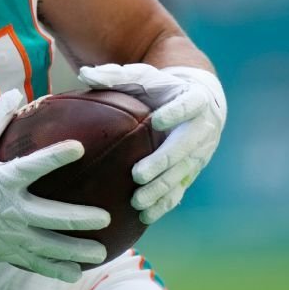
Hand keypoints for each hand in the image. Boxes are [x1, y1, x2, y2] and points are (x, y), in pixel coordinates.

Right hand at [0, 90, 110, 282]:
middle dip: (81, 219)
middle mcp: (11, 209)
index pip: (34, 166)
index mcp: (3, 180)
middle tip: (105, 218)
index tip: (79, 148)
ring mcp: (10, 234)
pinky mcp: (6, 251)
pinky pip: (35, 263)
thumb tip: (16, 91)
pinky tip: (75, 273)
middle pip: (52, 217)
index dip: (56, 156)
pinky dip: (56, 269)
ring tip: (100, 252)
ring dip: (76, 250)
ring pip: (49, 245)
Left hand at [76, 63, 226, 223]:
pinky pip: (180, 190)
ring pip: (182, 173)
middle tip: (137, 174)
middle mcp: (203, 128)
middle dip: (162, 161)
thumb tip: (85, 73)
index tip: (158, 120)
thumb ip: (116, 75)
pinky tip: (144, 216)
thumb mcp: (143, 77)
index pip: (189, 104)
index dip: (176, 112)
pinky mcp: (192, 171)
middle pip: (185, 146)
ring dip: (161, 188)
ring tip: (137, 201)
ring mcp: (200, 153)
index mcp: (195, 99)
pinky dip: (164, 203)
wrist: (198, 101)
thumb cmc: (161, 87)